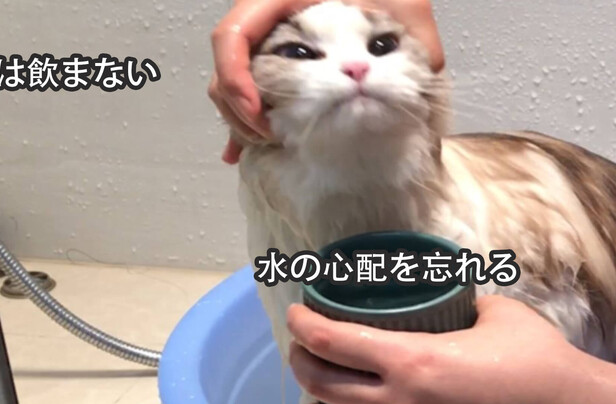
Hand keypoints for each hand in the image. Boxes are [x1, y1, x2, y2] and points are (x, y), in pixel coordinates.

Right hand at [209, 0, 444, 163]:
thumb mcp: (404, 5)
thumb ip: (413, 36)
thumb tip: (416, 82)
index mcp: (278, 0)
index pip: (232, 36)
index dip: (234, 77)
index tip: (260, 113)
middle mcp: (264, 26)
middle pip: (223, 71)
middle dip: (239, 113)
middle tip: (272, 138)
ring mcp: (264, 52)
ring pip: (229, 90)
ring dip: (241, 124)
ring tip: (271, 145)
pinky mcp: (271, 72)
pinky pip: (243, 99)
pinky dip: (241, 126)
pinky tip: (240, 153)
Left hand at [287, 295, 615, 403]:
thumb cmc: (533, 360)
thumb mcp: (494, 312)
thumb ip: (457, 300)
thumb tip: (441, 290)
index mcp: (413, 362)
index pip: (332, 341)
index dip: (302, 324)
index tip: (295, 310)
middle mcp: (400, 401)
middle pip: (320, 384)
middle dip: (299, 359)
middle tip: (300, 339)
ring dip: (320, 388)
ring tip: (323, 365)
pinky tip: (353, 392)